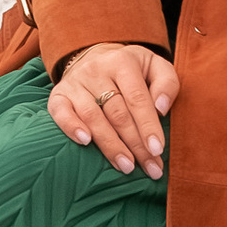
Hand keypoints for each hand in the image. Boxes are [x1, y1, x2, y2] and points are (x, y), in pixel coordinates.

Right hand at [49, 40, 177, 178]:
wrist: (95, 58)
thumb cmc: (132, 70)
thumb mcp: (155, 66)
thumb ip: (166, 83)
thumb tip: (161, 108)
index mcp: (123, 62)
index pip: (137, 98)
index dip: (148, 125)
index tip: (158, 149)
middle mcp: (96, 70)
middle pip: (117, 113)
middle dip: (135, 144)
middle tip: (150, 167)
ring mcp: (75, 83)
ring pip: (92, 117)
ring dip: (110, 145)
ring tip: (127, 166)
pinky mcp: (59, 95)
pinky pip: (61, 112)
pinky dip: (71, 127)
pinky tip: (85, 142)